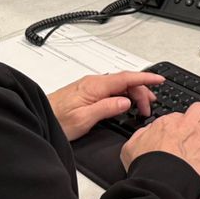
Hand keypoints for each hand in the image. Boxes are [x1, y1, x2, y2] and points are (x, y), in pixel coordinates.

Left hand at [48, 71, 163, 142]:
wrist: (39, 117)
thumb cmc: (57, 120)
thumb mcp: (84, 119)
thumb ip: (107, 108)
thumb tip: (126, 101)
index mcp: (95, 86)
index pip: (126, 78)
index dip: (145, 79)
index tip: (160, 80)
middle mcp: (93, 83)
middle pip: (125, 82)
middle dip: (141, 92)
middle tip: (149, 108)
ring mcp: (90, 87)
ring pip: (118, 86)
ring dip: (133, 94)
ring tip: (142, 107)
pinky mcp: (87, 93)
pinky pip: (111, 90)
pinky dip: (123, 95)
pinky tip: (125, 104)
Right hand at [120, 100, 199, 184]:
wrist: (157, 181)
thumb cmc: (144, 166)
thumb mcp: (130, 146)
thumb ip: (140, 135)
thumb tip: (146, 131)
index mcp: (165, 124)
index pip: (177, 115)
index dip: (180, 123)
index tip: (181, 129)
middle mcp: (184, 127)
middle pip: (199, 108)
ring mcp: (199, 138)